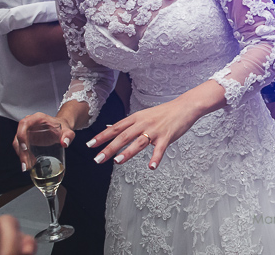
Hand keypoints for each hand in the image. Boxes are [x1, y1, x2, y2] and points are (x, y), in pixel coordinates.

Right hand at [14, 113, 74, 172]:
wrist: (61, 128)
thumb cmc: (62, 127)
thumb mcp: (67, 130)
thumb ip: (68, 135)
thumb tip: (64, 143)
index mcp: (37, 118)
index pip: (24, 124)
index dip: (22, 135)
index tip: (25, 148)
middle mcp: (29, 124)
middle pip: (19, 136)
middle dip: (21, 151)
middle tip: (26, 164)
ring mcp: (26, 131)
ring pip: (18, 144)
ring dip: (21, 156)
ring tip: (28, 166)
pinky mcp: (26, 139)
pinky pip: (21, 148)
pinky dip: (24, 156)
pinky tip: (30, 163)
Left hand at [86, 92, 204, 170]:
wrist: (184, 106)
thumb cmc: (164, 112)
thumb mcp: (143, 115)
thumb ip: (128, 123)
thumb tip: (110, 127)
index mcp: (136, 118)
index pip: (115, 128)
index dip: (102, 136)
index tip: (90, 145)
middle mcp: (143, 124)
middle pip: (124, 136)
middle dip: (109, 148)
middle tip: (97, 159)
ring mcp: (155, 130)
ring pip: (139, 142)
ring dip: (128, 152)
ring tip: (117, 162)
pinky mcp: (167, 136)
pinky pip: (160, 149)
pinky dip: (155, 158)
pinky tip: (151, 167)